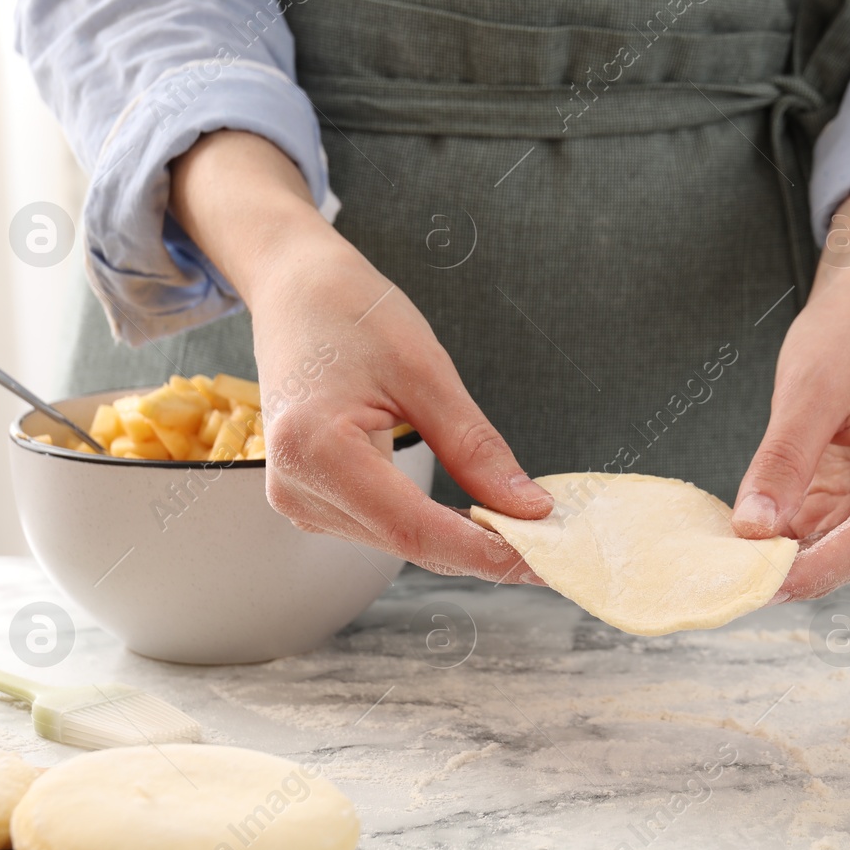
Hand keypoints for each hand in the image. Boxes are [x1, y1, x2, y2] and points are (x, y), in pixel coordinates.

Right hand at [169, 130, 551, 579]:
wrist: (294, 291)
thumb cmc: (351, 313)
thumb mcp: (426, 371)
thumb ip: (475, 448)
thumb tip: (528, 508)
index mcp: (316, 449)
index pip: (414, 529)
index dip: (484, 553)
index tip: (545, 559)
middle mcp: (296, 486)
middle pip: (408, 543)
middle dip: (483, 551)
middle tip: (555, 548)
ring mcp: (298, 498)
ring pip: (399, 543)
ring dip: (462, 543)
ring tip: (524, 529)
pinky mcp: (312, 498)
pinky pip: (385, 528)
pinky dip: (435, 527)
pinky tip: (477, 517)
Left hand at [730, 172, 849, 599]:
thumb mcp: (812, 388)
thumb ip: (784, 460)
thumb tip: (753, 528)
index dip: (818, 568)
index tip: (765, 587)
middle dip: (796, 568)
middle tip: (729, 584)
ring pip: (834, 549)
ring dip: (784, 557)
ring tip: (726, 565)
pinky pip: (819, 531)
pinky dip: (781, 538)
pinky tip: (740, 542)